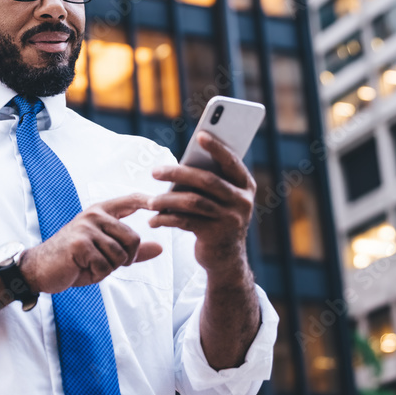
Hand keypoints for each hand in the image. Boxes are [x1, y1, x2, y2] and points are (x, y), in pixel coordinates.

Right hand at [19, 193, 163, 294]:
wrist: (40, 268)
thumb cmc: (75, 260)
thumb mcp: (106, 253)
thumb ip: (132, 250)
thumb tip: (160, 248)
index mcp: (101, 212)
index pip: (130, 200)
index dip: (147, 200)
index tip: (159, 202)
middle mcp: (94, 215)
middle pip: (133, 238)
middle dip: (126, 259)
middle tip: (106, 263)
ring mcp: (86, 228)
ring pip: (120, 255)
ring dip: (109, 268)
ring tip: (90, 264)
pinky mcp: (80, 244)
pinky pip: (105, 265)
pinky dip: (97, 274)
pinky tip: (82, 268)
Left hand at [147, 132, 255, 277]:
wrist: (227, 259)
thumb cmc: (217, 219)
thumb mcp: (220, 199)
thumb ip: (209, 181)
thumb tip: (180, 164)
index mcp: (245, 185)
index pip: (231, 161)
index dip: (217, 147)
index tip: (200, 135)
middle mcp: (242, 201)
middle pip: (207, 180)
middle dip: (178, 173)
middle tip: (155, 171)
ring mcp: (231, 219)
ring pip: (194, 202)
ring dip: (167, 200)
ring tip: (150, 201)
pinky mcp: (216, 236)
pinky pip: (187, 222)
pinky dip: (167, 220)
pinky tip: (154, 220)